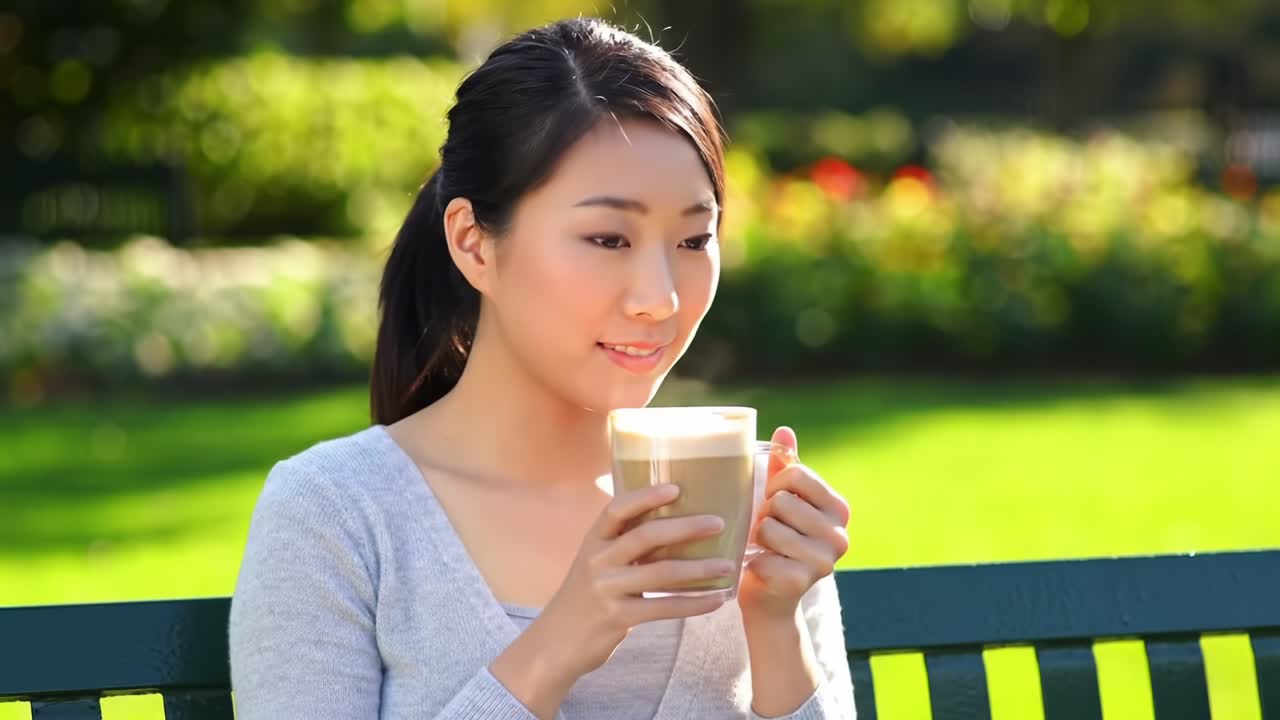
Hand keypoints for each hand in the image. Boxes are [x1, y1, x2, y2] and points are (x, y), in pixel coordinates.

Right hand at [536, 484, 733, 679]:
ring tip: (728, 565)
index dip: (645, 496)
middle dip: (686, 527)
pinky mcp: (618, 618)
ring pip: (661, 573)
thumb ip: (624, 543)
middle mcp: (597, 560)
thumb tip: (674, 521)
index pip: (617, 509)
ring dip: (699, 568)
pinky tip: (716, 599)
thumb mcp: (596, 562)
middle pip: (646, 536)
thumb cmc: (586, 596)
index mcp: (594, 540)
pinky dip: (694, 603)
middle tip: (719, 523)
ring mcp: (606, 589)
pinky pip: (664, 607)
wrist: (556, 642)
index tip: (676, 487)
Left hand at [737, 426, 850, 622]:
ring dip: (758, 538)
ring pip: (769, 527)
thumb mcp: (781, 500)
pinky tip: (764, 570)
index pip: (796, 474)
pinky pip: (763, 556)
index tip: (775, 504)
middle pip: (781, 501)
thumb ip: (784, 466)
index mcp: (839, 508)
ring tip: (766, 550)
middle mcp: (840, 535)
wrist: (769, 598)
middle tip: (769, 533)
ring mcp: (825, 561)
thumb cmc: (774, 541)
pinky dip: (754, 562)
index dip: (774, 486)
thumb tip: (784, 430)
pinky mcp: (802, 582)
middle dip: (764, 515)